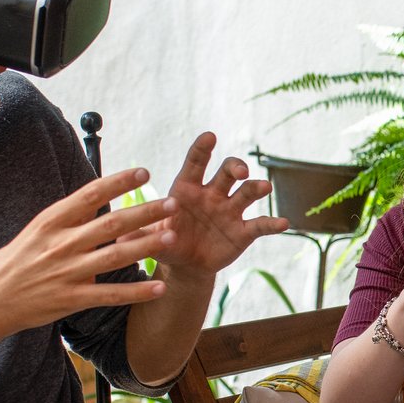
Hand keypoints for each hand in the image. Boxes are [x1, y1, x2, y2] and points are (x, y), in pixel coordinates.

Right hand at [0, 168, 173, 341]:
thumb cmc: (17, 261)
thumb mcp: (38, 231)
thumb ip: (71, 219)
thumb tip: (101, 201)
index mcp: (51, 221)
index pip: (89, 195)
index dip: (118, 182)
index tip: (144, 172)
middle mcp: (60, 244)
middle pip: (110, 225)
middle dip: (144, 212)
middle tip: (173, 203)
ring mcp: (66, 273)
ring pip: (113, 257)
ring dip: (145, 247)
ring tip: (172, 237)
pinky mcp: (71, 299)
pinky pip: (110, 295)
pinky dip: (136, 292)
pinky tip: (159, 287)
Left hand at [150, 133, 288, 279]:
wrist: (186, 265)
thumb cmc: (166, 243)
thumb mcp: (149, 239)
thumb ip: (138, 235)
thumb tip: (118, 237)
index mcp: (188, 189)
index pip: (196, 162)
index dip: (203, 148)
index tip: (210, 136)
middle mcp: (213, 194)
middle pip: (228, 171)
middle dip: (235, 167)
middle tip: (239, 172)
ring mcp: (230, 211)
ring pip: (247, 193)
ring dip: (257, 188)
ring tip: (263, 188)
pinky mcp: (243, 232)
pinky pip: (261, 225)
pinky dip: (273, 223)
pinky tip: (284, 223)